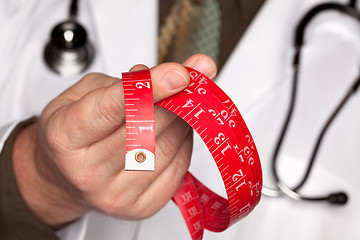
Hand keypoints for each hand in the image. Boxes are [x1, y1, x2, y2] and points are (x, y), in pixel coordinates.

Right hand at [12, 54, 216, 225]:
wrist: (64, 177)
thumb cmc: (72, 135)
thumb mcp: (78, 96)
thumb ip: (118, 83)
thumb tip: (159, 77)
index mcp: (65, 138)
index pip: (112, 108)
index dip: (151, 88)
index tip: (180, 74)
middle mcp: (88, 172)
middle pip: (147, 129)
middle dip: (173, 100)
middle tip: (183, 83)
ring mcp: (116, 195)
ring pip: (168, 148)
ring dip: (180, 121)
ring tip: (172, 109)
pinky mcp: (141, 208)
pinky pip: (178, 169)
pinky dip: (183, 144)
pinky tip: (172, 133)